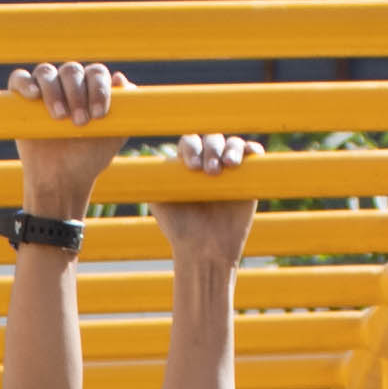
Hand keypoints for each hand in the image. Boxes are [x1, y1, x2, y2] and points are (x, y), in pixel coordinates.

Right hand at [5, 59, 120, 219]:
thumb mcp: (115, 136)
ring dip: (54, 91)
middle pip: (72, 71)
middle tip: (80, 122)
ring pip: (46, 72)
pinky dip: (25, 83)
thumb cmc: (90, 157)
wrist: (62, 180)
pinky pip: (19, 79)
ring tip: (59, 117)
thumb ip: (124, 110)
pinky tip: (33, 95)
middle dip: (77, 94)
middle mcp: (68, 83)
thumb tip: (121, 79)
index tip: (99, 115)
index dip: (99, 89)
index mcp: (91, 87)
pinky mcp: (21, 99)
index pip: (96, 73)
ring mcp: (44, 89)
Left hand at [145, 127, 260, 278]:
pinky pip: (253, 154)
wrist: (205, 249)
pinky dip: (251, 150)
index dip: (191, 147)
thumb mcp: (158, 202)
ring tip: (227, 166)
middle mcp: (208, 162)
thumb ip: (151, 180)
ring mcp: (230, 169)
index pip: (190, 142)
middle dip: (211, 149)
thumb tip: (134, 159)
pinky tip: (245, 158)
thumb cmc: (180, 228)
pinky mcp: (250, 177)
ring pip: (232, 143)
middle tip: (209, 172)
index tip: (192, 167)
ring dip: (230, 148)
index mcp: (186, 165)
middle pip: (212, 138)